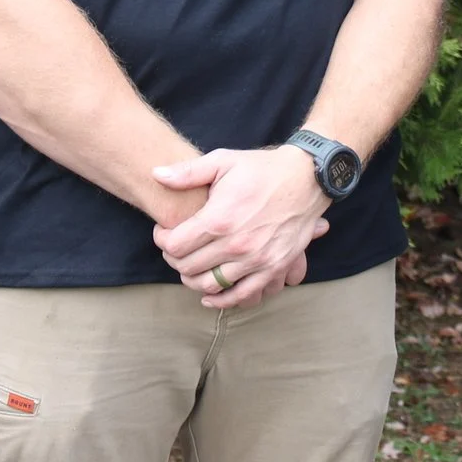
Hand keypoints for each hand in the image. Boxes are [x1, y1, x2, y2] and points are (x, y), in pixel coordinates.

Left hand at [152, 147, 331, 308]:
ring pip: (210, 285)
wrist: (306, 178)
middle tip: (175, 248)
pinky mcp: (272, 268)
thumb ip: (188, 172)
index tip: (164, 232)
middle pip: (188, 267)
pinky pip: (241, 296)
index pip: (175, 245)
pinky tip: (210, 295)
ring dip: (193, 280)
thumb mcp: (223, 161)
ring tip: (190, 267)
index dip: (162, 240)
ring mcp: (255, 260)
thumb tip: (156, 174)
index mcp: (219, 219)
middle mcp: (236, 244)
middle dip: (174, 259)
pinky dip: (221, 300)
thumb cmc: (262, 168)